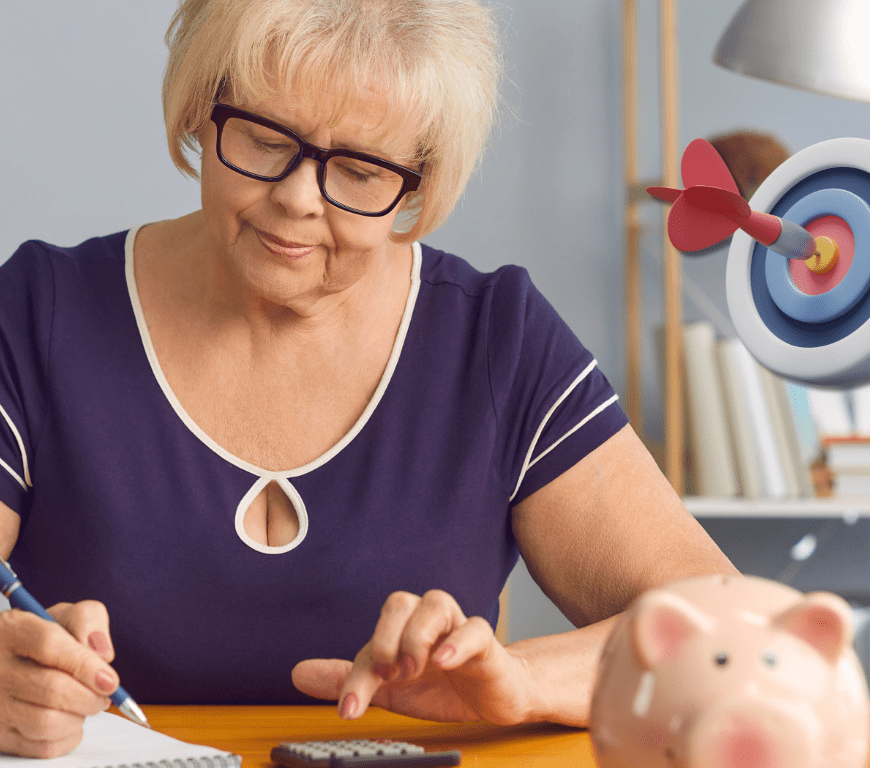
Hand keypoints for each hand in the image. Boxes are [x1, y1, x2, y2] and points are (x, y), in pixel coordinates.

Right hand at [0, 600, 118, 756]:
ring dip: (79, 717)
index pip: (49, 646)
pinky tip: (70, 720)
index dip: (86, 664)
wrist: (9, 663)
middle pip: (53, 689)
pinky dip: (68, 737)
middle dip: (90, 696)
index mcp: (12, 630)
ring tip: (83, 704)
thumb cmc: (44, 639)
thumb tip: (103, 654)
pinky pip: (42, 747)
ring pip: (46, 722)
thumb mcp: (64, 616)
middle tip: (104, 694)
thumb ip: (88, 619)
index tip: (110, 680)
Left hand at [292, 590, 538, 724]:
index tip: (349, 709)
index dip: (356, 676)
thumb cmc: (442, 686)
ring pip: (435, 604)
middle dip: (385, 637)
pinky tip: (443, 660)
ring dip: (417, 636)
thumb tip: (298, 673)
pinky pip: (474, 628)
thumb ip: (351, 680)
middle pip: (400, 603)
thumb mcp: (392, 691)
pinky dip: (457, 642)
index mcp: (402, 631)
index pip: (371, 641)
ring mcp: (457, 628)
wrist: (494, 695)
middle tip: (388, 674)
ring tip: (413, 668)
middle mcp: (427, 621)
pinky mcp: (485, 642)